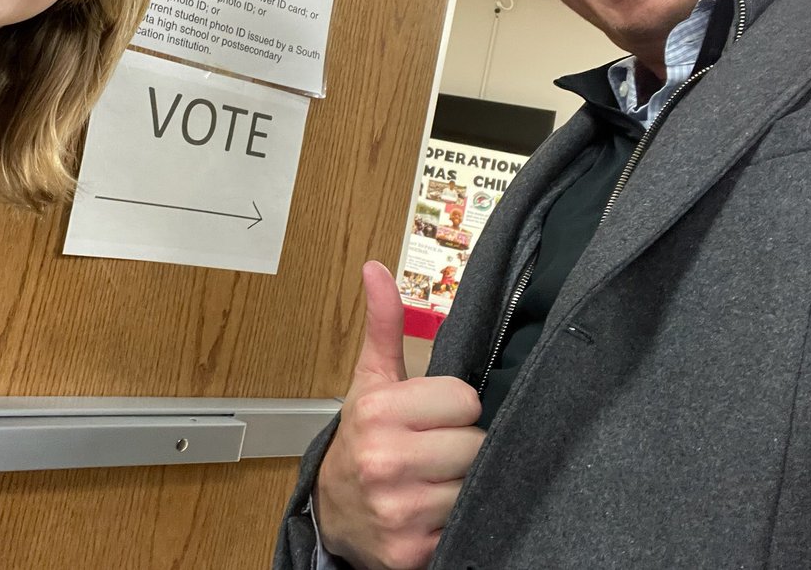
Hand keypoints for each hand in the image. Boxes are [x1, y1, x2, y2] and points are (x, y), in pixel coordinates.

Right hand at [315, 261, 483, 569]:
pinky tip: (434, 512)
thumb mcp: (371, 383)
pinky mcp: (413, 552)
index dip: (453, 408)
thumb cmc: (361, 440)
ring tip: (434, 481)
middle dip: (461, 447)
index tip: (431, 417)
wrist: (333, 512)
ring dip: (462, 486)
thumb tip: (376, 268)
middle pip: (476, 444)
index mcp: (378, 413)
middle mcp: (385, 462)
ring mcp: (400, 511)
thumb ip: (383, 326)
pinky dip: (457, 521)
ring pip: (477, 486)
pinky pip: (470, 526)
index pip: (465, 399)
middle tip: (434, 451)